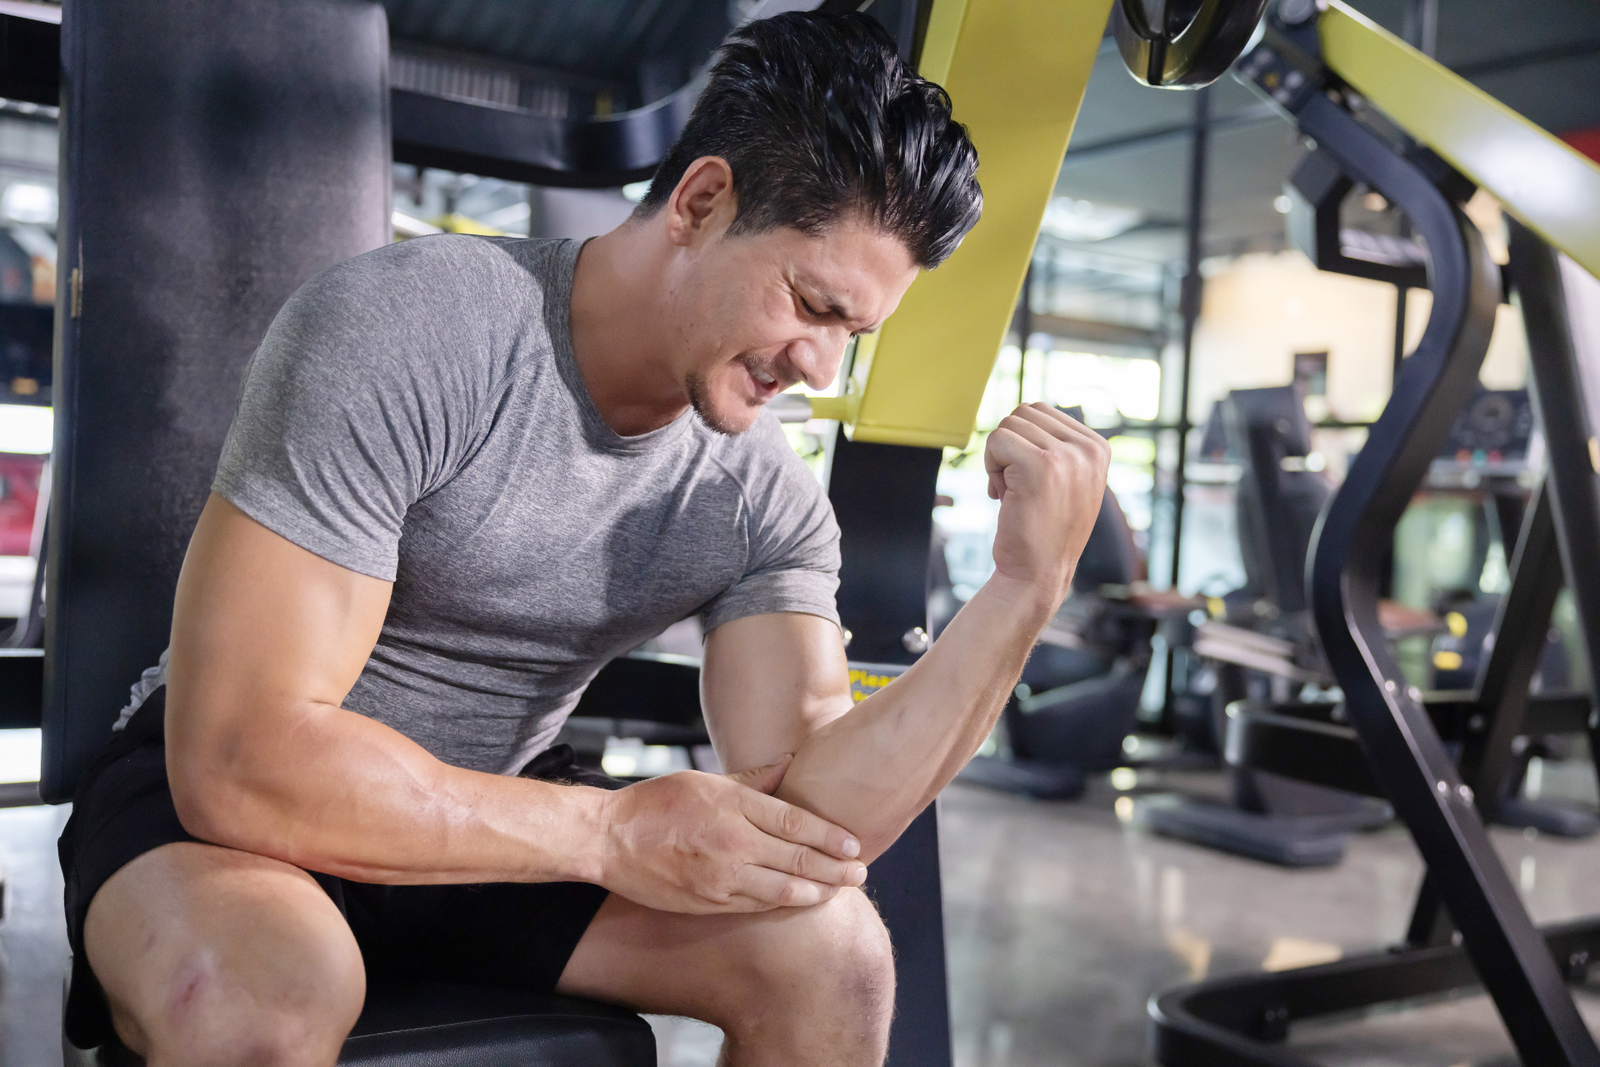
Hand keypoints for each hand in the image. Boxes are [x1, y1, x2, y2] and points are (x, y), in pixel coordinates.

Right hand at [597, 755, 867, 913]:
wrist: (609, 840)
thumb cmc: (655, 803)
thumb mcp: (704, 779)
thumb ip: (751, 779)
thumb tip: (789, 763)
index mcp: (733, 806)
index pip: (796, 823)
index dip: (830, 836)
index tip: (853, 844)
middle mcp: (733, 842)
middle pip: (797, 858)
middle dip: (834, 868)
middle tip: (860, 872)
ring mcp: (721, 876)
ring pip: (782, 889)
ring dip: (816, 890)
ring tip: (839, 890)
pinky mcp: (709, 901)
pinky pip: (756, 905)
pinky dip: (783, 903)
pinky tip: (800, 900)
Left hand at [985, 403, 1111, 605]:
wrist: (1039, 575)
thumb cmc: (1044, 530)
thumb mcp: (1066, 481)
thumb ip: (1057, 446)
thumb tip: (1026, 410)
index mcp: (1098, 447)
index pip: (1041, 411)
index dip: (1022, 442)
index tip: (1029, 480)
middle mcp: (1089, 448)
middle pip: (1023, 412)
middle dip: (1009, 447)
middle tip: (1015, 486)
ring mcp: (1067, 456)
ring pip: (1008, 425)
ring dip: (998, 459)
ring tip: (1012, 493)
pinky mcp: (1041, 465)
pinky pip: (996, 440)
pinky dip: (989, 467)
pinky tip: (1002, 497)